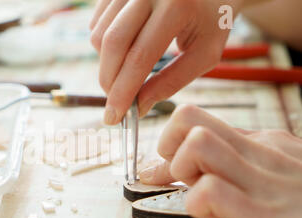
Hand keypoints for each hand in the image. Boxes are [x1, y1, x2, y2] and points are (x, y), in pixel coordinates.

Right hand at [90, 0, 242, 123]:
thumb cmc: (211, 20)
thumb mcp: (204, 54)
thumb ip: (172, 81)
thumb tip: (139, 107)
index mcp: (177, 5)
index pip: (139, 56)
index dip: (123, 91)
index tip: (114, 116)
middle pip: (113, 44)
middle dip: (109, 81)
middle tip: (115, 103)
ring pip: (99, 35)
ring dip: (107, 64)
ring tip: (128, 72)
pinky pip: (97, 24)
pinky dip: (105, 46)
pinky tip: (126, 49)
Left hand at [139, 105, 301, 217]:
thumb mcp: (278, 167)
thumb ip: (230, 160)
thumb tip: (175, 164)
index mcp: (262, 140)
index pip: (195, 119)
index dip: (168, 140)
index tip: (162, 165)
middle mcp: (260, 152)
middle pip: (187, 120)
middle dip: (168, 148)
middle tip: (182, 175)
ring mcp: (262, 181)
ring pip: (196, 146)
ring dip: (182, 172)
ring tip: (199, 191)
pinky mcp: (263, 216)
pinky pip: (210, 192)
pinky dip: (197, 203)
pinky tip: (211, 213)